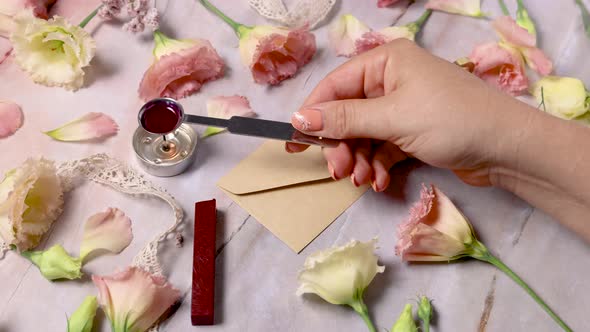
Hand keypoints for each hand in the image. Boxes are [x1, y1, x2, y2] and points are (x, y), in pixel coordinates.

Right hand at [287, 39, 521, 190]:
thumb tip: (299, 117)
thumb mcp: (393, 117)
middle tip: (337, 171)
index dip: (313, 113)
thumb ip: (344, 118)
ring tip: (362, 181)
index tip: (294, 141)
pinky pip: (381, 147)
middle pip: (348, 114)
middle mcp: (392, 81)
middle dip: (341, 145)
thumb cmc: (451, 120)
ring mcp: (403, 108)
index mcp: (386, 63)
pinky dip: (376, 165)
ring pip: (363, 135)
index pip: (335, 86)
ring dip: (358, 160)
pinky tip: (378, 182)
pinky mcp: (412, 132)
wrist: (507, 149)